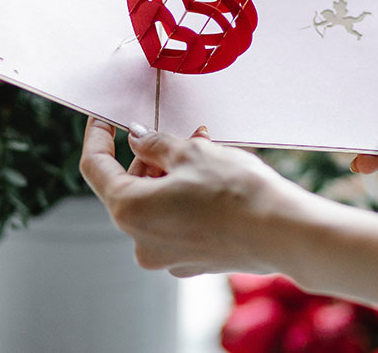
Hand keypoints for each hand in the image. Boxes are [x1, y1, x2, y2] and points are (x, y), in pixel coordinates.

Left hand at [79, 119, 298, 276]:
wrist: (281, 231)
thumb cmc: (235, 191)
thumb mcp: (190, 152)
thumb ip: (154, 144)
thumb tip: (137, 138)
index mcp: (130, 211)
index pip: (96, 168)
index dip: (98, 137)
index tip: (103, 118)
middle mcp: (141, 241)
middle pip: (129, 186)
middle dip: (151, 156)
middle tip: (182, 133)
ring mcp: (167, 255)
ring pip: (156, 201)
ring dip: (173, 173)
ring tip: (207, 149)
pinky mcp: (191, 259)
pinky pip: (176, 219)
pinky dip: (186, 195)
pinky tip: (214, 177)